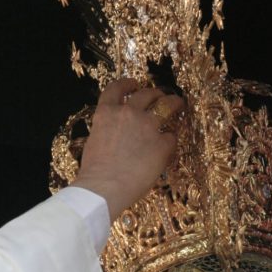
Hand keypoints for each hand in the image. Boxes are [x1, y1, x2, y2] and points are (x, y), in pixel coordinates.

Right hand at [71, 78, 183, 221]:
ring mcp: (147, 126)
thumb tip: (116, 134)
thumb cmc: (93, 171)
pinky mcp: (162, 143)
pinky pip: (171, 137)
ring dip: (173, 103)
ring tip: (178, 104)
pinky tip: (169, 146)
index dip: (126, 84)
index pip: (116, 89)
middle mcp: (128, 113)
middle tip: (160, 96)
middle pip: (146, 94)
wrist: (104, 187)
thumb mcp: (94, 141)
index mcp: (107, 113)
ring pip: (166, 106)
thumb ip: (107, 130)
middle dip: (154, 93)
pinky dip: (171, 140)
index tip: (134, 84)